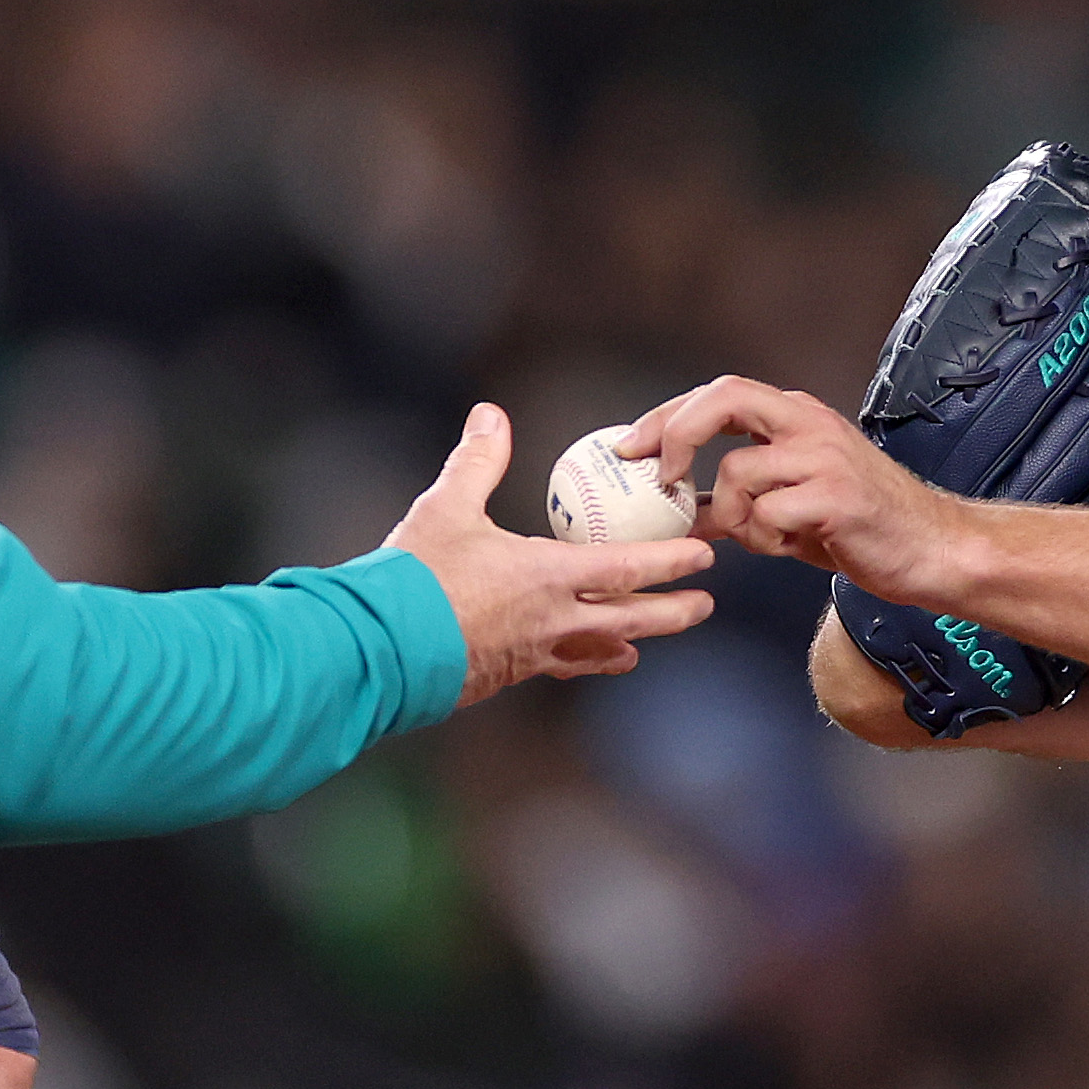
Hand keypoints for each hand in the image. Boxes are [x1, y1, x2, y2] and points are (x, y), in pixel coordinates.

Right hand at [389, 405, 714, 704]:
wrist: (383, 646)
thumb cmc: (417, 576)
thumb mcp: (446, 508)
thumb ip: (477, 460)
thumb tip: (490, 415)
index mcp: (546, 575)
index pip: (626, 568)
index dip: (670, 561)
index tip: (704, 557)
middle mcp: (552, 619)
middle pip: (630, 618)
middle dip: (672, 611)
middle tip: (705, 605)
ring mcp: (533, 652)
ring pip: (600, 649)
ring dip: (634, 640)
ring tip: (652, 641)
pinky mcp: (510, 673)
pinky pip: (563, 667)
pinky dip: (588, 662)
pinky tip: (595, 661)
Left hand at [621, 377, 960, 598]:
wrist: (930, 550)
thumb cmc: (859, 526)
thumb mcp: (788, 504)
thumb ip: (737, 499)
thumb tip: (679, 510)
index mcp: (797, 416)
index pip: (719, 393)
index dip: (667, 416)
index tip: (629, 447)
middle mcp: (810, 424)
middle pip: (725, 397)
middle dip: (678, 433)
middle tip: (661, 477)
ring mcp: (825, 456)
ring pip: (740, 470)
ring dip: (734, 515)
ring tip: (762, 536)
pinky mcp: (837, 496)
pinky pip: (768, 514)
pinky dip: (763, 538)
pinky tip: (789, 547)